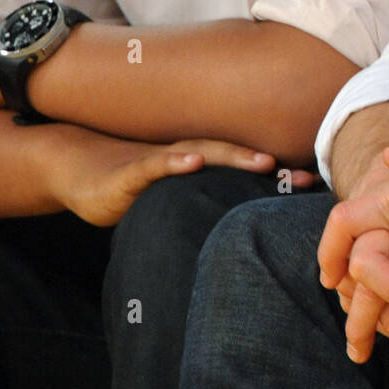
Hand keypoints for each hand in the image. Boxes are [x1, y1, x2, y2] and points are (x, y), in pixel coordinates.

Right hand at [52, 133, 300, 226]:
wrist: (76, 169)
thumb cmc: (128, 186)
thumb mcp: (167, 199)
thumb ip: (198, 205)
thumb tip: (233, 234)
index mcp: (196, 167)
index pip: (242, 171)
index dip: (276, 178)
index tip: (313, 187)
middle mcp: (184, 158)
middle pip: (234, 159)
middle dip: (270, 168)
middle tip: (303, 178)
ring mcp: (158, 161)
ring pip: (202, 153)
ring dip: (234, 156)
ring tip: (264, 161)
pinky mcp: (130, 172)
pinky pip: (154, 164)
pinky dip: (174, 161)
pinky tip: (192, 163)